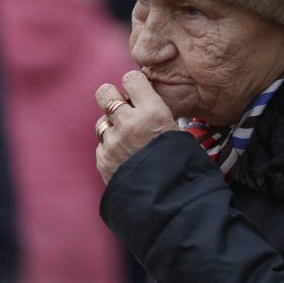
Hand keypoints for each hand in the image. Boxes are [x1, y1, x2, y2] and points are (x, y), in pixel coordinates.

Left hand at [95, 70, 176, 184]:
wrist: (171, 203)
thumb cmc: (181, 167)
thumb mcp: (178, 134)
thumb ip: (156, 116)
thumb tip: (142, 104)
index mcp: (153, 113)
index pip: (131, 78)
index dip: (134, 84)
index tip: (137, 91)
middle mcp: (129, 123)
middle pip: (104, 93)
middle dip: (111, 97)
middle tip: (121, 107)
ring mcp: (112, 142)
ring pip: (102, 121)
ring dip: (112, 127)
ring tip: (127, 141)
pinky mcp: (103, 160)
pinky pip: (101, 145)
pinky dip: (110, 150)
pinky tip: (125, 159)